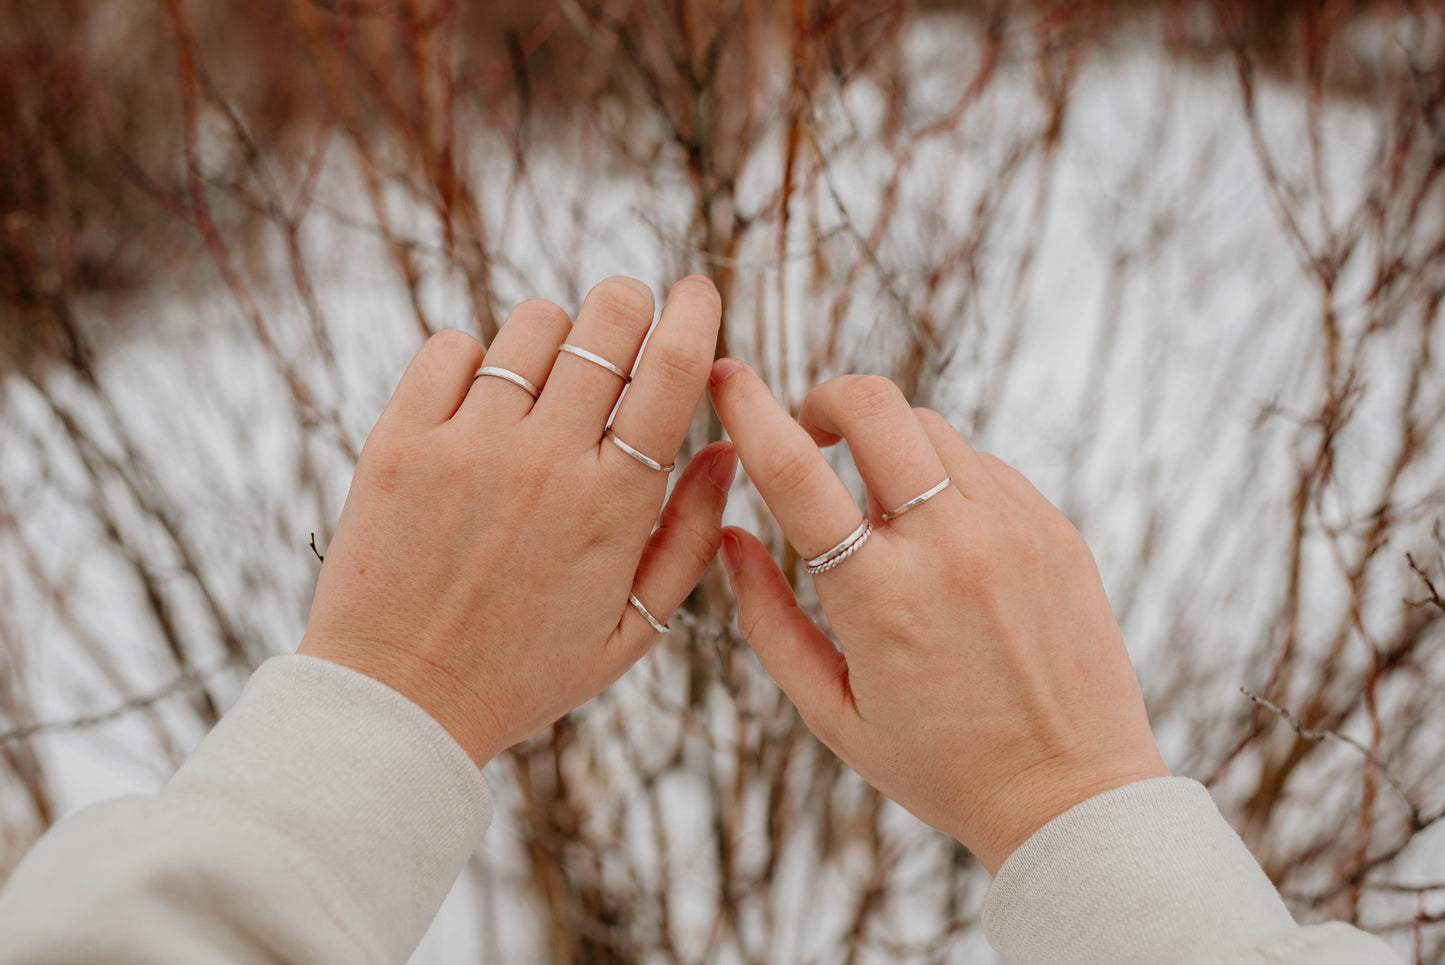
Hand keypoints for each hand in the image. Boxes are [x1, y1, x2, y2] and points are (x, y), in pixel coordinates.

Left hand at [300, 276, 732, 765]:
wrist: (396, 705)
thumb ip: (689, 538)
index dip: (696, 314)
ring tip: (547, 381)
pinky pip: (451, 347)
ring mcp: (467, 445)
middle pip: (608, 321)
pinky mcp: (400, 441)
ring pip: (533, 324)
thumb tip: (725, 453)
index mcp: (612, 506)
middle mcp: (545, 461)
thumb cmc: (522, 673)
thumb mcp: (631, 631)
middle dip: (630, 304)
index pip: (673, 373)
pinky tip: (480, 401)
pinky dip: (475, 357)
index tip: (698, 290)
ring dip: (555, 336)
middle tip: (625, 322)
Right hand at [710, 362, 1168, 871]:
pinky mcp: (1055, 529)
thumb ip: (766, 621)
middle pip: (876, 406)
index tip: (727, 375)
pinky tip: (941, 534)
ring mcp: (1012, 528)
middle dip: (827, 397)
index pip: (795, 471)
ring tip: (880, 503)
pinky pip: (984, 465)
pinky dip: (945, 477)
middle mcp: (949, 546)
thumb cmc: (941, 765)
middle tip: (812, 429)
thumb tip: (729, 537)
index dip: (749, 408)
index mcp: (879, 597)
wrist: (1074, 796)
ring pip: (932, 427)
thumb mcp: (831, 714)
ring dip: (888, 443)